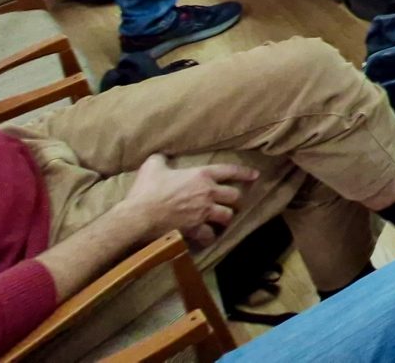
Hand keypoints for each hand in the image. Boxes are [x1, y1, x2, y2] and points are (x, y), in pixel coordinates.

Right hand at [117, 154, 259, 248]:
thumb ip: (162, 159)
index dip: (244, 173)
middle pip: (234, 196)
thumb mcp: (153, 165)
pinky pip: (210, 235)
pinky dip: (210, 237)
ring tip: (221, 219)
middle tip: (231, 202)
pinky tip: (207, 237)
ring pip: (227, 216)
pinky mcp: (196, 229)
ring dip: (225, 218)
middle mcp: (208, 193)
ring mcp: (204, 212)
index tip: (255, 175)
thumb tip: (162, 157)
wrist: (139, 216)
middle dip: (235, 199)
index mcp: (201, 175)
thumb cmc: (147, 189)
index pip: (230, 171)